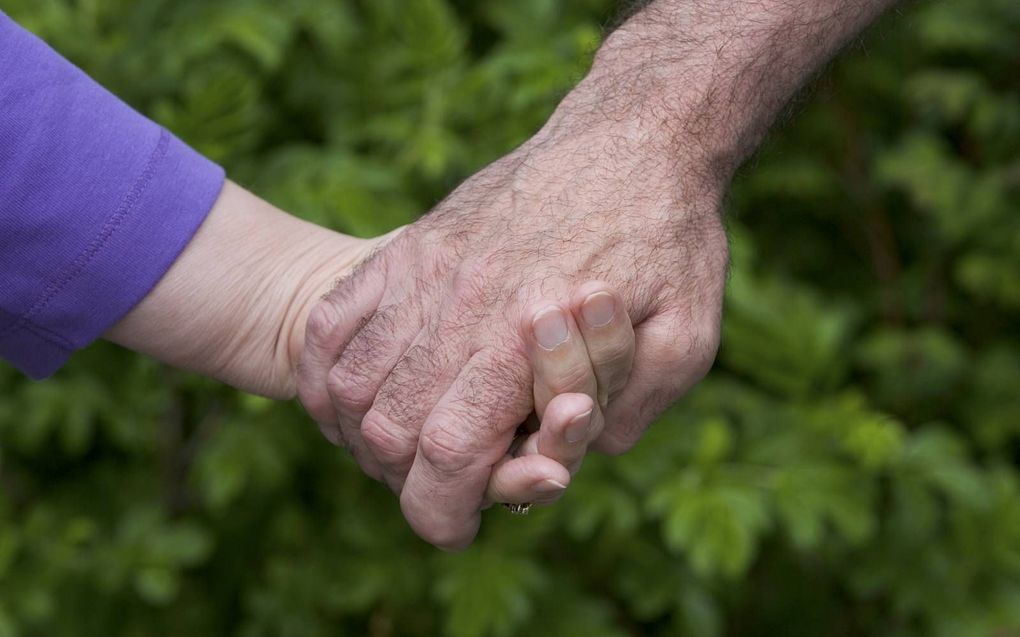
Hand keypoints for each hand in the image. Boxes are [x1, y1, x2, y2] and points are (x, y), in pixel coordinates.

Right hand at [297, 90, 727, 548]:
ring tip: (405, 448)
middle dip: (409, 484)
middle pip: (389, 429)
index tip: (457, 529)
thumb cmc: (670, 240)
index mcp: (529, 334)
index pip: (451, 453)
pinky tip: (355, 396)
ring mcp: (426, 267)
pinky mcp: (413, 244)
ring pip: (351, 382)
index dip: (443, 511)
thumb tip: (563, 458)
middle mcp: (462, 302)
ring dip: (365, 435)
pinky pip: (337, 320)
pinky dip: (328, 372)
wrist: (635, 136)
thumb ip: (629, 412)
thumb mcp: (688, 338)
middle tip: (444, 488)